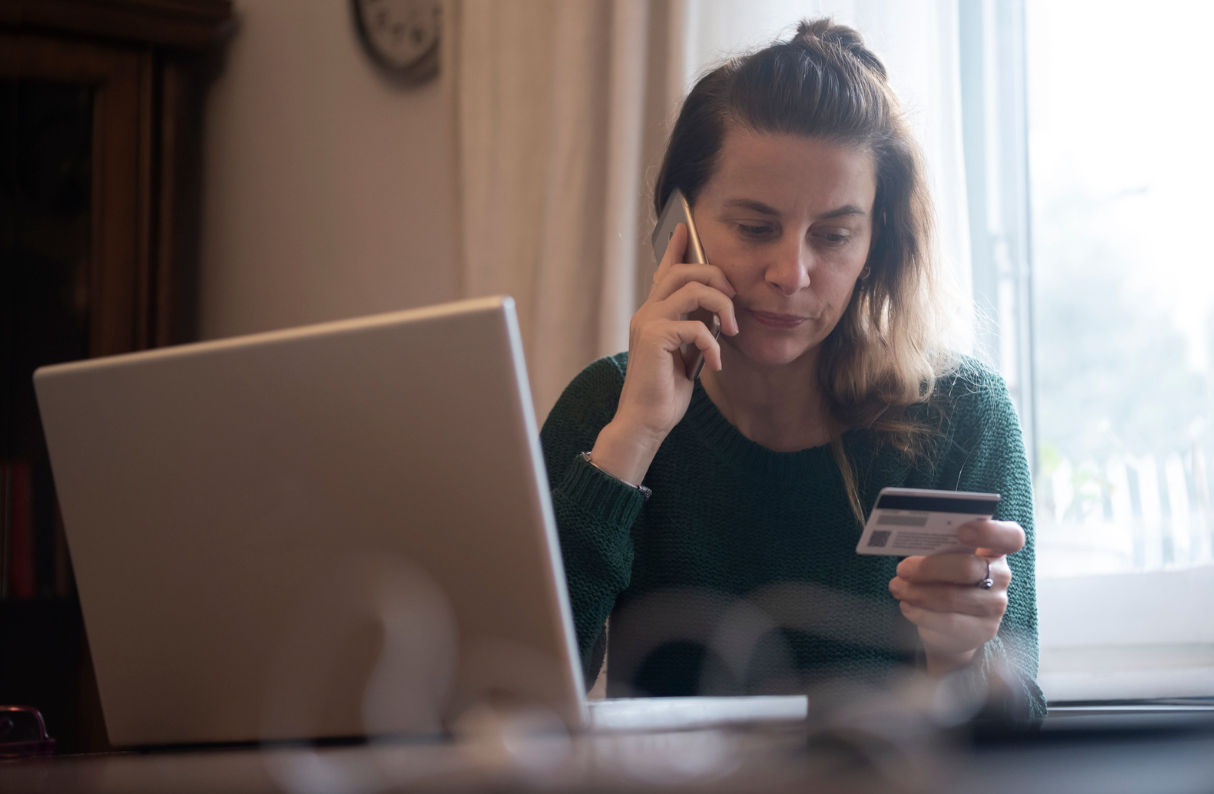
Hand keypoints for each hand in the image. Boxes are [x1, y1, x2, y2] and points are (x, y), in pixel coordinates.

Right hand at [589, 223, 738, 483]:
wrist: (645, 420)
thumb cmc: (665, 391)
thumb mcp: (685, 353)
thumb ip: (694, 328)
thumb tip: (716, 309)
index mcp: (653, 313)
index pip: (665, 271)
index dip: (676, 248)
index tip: (686, 226)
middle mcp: (647, 312)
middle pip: (683, 271)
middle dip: (716, 276)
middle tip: (734, 299)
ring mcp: (648, 323)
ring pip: (692, 288)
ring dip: (721, 306)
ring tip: (731, 330)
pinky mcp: (654, 338)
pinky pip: (695, 326)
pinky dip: (712, 344)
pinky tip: (715, 364)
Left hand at [888, 519, 1025, 674]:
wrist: (951, 628)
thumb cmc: (945, 581)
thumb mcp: (944, 560)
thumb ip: (937, 548)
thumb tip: (907, 539)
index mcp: (994, 550)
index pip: (1010, 537)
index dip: (989, 532)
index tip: (962, 531)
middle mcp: (1001, 576)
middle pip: (969, 568)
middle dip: (930, 568)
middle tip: (902, 569)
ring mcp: (995, 606)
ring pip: (952, 597)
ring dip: (917, 592)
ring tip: (897, 587)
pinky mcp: (982, 630)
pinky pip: (947, 622)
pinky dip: (920, 612)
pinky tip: (907, 606)